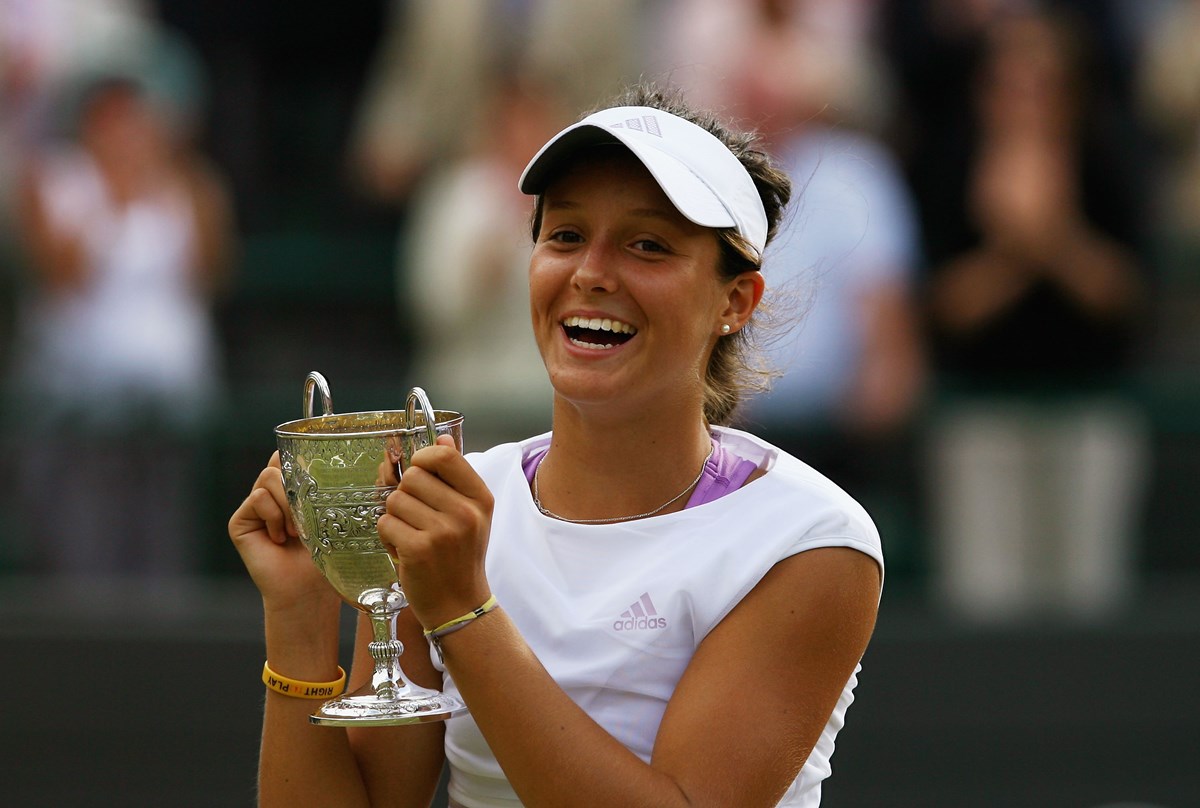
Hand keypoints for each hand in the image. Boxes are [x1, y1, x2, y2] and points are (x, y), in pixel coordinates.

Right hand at [227, 451, 337, 613]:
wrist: (308, 589)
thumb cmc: (325, 555)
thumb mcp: (331, 514)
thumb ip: (325, 486)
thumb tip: (337, 460)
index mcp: (293, 488)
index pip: (292, 455)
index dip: (303, 459)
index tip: (319, 478)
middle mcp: (271, 493)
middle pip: (279, 461)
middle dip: (299, 485)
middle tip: (309, 515)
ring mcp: (254, 506)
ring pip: (269, 477)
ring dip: (289, 503)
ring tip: (297, 531)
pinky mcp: (240, 520)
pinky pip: (257, 498)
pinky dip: (274, 516)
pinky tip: (280, 538)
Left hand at [377, 435, 494, 630]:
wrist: (459, 604)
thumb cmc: (460, 556)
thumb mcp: (470, 513)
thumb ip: (455, 476)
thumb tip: (442, 437)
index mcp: (480, 498)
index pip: (445, 455)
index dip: (423, 457)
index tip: (419, 470)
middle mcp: (465, 513)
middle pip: (412, 476)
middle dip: (406, 494)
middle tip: (417, 516)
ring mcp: (442, 532)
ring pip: (394, 500)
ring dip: (395, 517)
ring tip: (412, 535)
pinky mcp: (418, 550)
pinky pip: (385, 523)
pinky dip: (388, 537)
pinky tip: (404, 550)